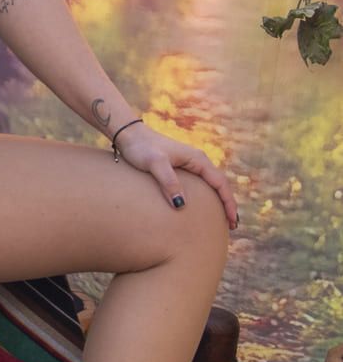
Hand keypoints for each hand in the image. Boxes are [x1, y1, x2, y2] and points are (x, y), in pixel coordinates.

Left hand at [114, 122, 238, 229]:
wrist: (129, 135)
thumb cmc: (141, 148)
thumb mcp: (155, 164)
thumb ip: (168, 182)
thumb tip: (181, 205)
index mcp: (197, 159)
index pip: (221, 183)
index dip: (228, 203)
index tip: (232, 221)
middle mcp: (197, 160)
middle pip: (220, 184)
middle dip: (227, 204)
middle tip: (231, 226)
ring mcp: (189, 163)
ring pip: (211, 184)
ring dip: (218, 200)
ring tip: (220, 220)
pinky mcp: (180, 167)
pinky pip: (200, 184)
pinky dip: (206, 196)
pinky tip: (200, 207)